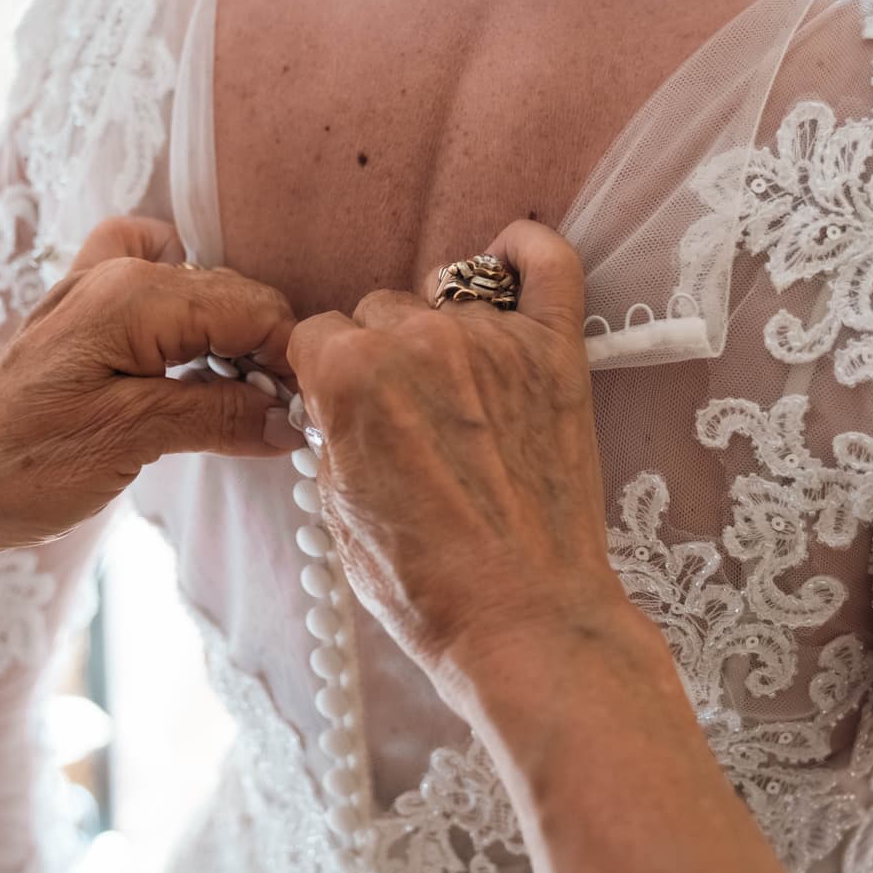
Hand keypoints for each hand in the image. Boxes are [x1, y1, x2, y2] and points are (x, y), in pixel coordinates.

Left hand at [0, 217, 300, 660]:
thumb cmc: (27, 466)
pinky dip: (188, 317)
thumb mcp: (136, 440)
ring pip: (202, 293)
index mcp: (135, 293)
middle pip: (234, 297)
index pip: (253, 307)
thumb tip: (292, 419)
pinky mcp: (83, 316)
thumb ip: (221, 414)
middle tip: (284, 421)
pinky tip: (194, 364)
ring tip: (244, 406)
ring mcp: (95, 287)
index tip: (312, 415)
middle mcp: (117, 272)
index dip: (291, 360)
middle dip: (267, 353)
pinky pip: (157, 286)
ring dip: (232, 341)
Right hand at [288, 220, 636, 700]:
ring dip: (441, 335)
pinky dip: (526, 252)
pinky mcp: (556, 352)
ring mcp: (493, 340)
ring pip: (444, 298)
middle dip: (380, 358)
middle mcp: (418, 341)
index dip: (323, 376)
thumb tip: (334, 401)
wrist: (524, 621)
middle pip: (378, 312)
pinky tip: (509, 260)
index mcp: (349, 375)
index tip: (340, 405)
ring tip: (459, 398)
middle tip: (406, 420)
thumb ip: (330, 432)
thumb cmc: (429, 585)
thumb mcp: (338, 510)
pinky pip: (547, 262)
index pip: (315, 335)